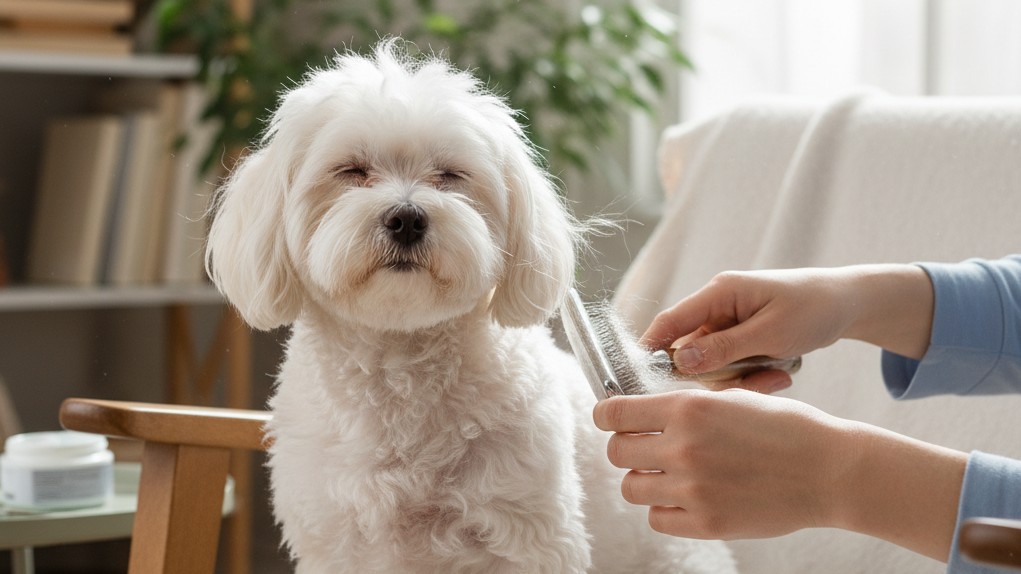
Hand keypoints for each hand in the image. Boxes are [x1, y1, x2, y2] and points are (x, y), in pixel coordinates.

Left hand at [593, 390, 966, 560]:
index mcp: (688, 408)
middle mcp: (683, 446)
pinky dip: (665, 509)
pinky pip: (657, 518)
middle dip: (626, 448)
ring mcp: (692, 488)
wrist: (830, 469)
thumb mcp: (733, 397)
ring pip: (631, 488)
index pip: (613, 413)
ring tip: (668, 475)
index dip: (607, 416)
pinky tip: (685, 497)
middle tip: (645, 448)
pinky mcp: (706, 523)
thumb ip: (685, 403)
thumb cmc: (785, 427)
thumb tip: (641, 407)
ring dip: (644, 480)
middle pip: (617, 452)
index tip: (610, 419)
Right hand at [642, 265, 934, 383]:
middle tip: (756, 382)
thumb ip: (724, 349)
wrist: (849, 303)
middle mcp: (717, 307)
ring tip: (778, 378)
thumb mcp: (771, 333)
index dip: (651, 350)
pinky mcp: (740, 337)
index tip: (641, 383)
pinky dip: (752, 376)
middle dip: (718, 375)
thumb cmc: (813, 309)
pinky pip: (731, 365)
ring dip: (741, 378)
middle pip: (691, 351)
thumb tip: (680, 363)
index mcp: (719, 293)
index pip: (670, 322)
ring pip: (712, 364)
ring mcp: (728, 323)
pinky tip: (780, 374)